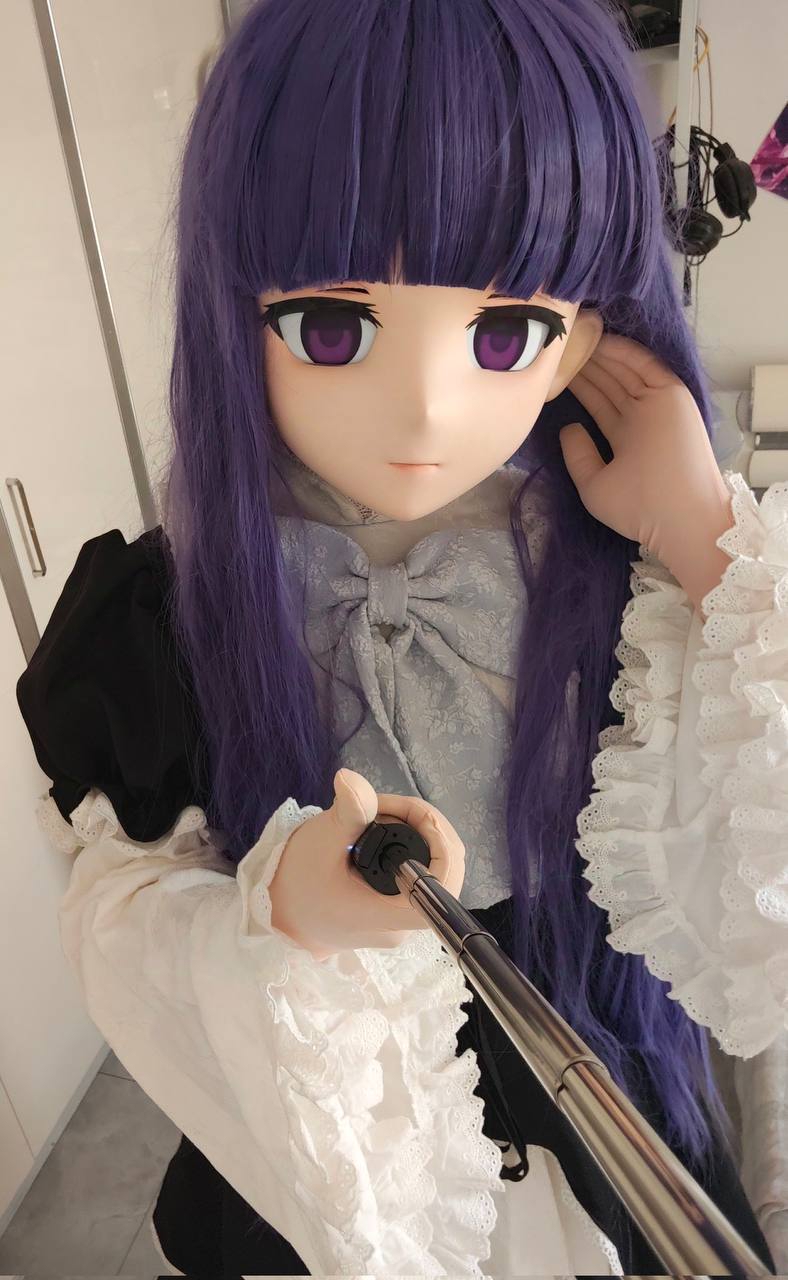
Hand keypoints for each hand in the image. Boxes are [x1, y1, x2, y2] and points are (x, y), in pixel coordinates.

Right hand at [269, 768, 465, 960]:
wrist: (276, 916)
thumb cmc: (297, 883)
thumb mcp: (321, 841)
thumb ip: (347, 813)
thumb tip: (354, 780)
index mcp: (391, 916)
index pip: (444, 885)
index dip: (443, 844)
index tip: (418, 814)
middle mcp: (403, 925)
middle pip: (441, 871)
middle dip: (424, 828)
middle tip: (384, 806)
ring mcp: (400, 922)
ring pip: (429, 870)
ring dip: (414, 834)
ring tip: (376, 815)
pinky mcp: (392, 913)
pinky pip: (415, 876)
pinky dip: (405, 848)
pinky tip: (377, 832)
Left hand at [559, 333, 733, 610]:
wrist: (680, 518)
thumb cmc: (639, 509)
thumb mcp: (594, 485)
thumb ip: (578, 456)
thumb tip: (568, 427)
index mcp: (626, 437)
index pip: (598, 401)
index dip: (579, 385)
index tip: (552, 370)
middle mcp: (641, 416)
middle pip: (609, 382)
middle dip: (585, 364)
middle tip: (560, 344)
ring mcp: (656, 404)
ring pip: (623, 370)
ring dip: (600, 354)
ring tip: (573, 337)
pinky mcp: (672, 395)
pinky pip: (646, 365)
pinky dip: (624, 352)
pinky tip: (599, 340)